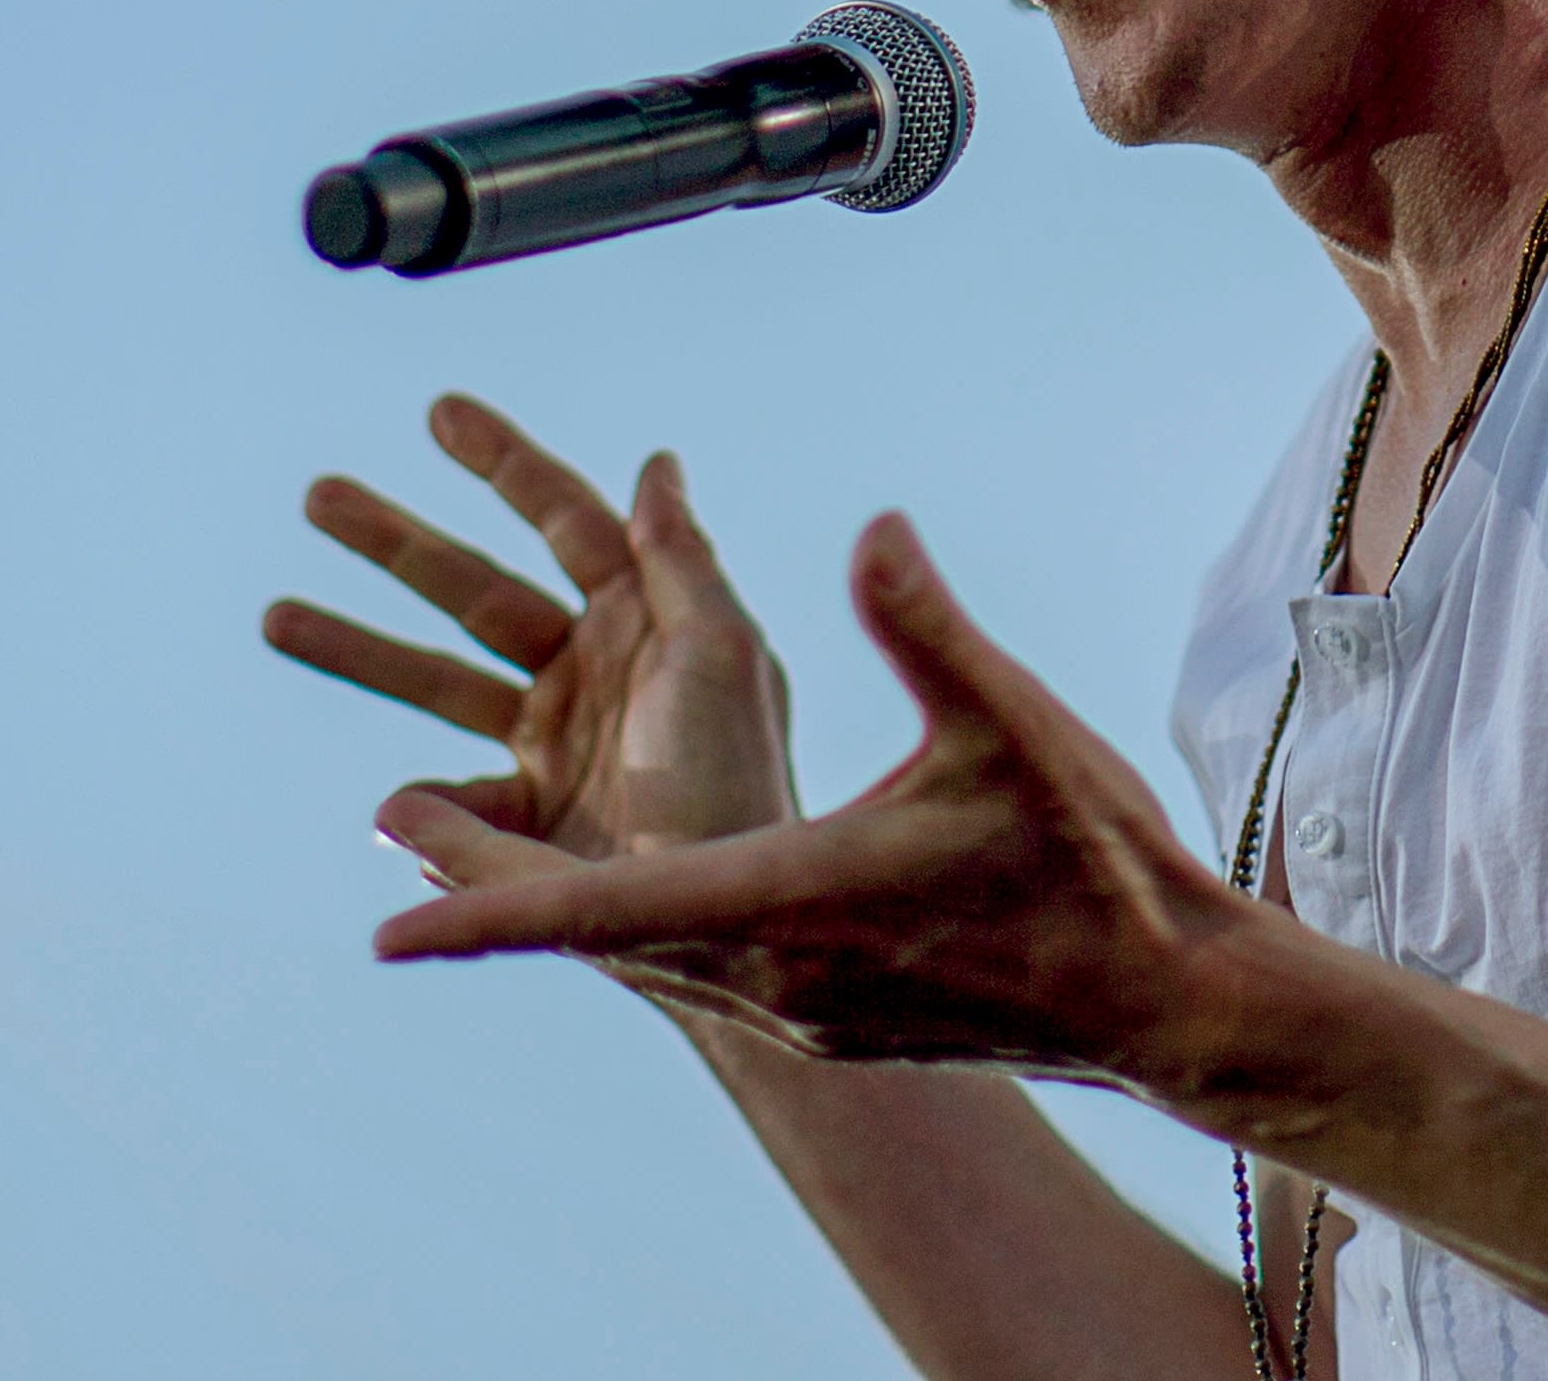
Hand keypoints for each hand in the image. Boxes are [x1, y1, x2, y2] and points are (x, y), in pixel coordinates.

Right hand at [263, 394, 798, 862]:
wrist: (729, 928)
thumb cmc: (741, 783)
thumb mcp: (722, 657)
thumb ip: (681, 562)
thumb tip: (656, 465)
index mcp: (641, 622)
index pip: (566, 523)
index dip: (507, 465)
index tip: (438, 411)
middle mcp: (589, 675)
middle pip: (475, 590)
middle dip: (396, 543)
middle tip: (317, 496)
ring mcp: (550, 750)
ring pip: (434, 681)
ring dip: (357, 647)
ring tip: (276, 616)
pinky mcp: (522, 828)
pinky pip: (449, 804)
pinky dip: (421, 808)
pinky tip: (402, 815)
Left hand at [365, 509, 1255, 1090]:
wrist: (1165, 1004)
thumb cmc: (1096, 866)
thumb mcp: (1010, 726)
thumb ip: (925, 626)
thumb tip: (870, 528)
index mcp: (792, 900)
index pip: (605, 910)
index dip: (488, 910)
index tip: (382, 932)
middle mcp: (775, 973)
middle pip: (592, 935)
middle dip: (483, 888)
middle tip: (387, 831)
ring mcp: (797, 1010)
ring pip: (637, 960)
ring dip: (543, 912)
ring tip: (457, 868)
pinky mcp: (826, 1019)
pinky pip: (690, 975)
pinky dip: (623, 932)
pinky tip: (607, 906)